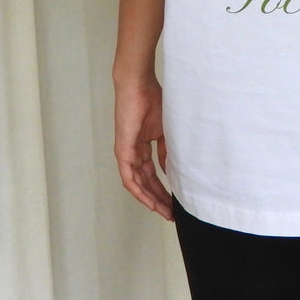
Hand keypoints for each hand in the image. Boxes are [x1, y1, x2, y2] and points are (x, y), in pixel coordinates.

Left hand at [113, 76, 173, 219]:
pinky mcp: (123, 151)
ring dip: (151, 199)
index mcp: (143, 146)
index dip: (163, 189)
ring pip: (138, 184)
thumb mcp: (164, 130)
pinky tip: (150, 202)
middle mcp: (133, 153)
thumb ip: (166, 151)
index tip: (175, 202)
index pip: (152, 174)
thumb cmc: (152, 99)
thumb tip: (170, 169)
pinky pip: (129, 178)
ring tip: (165, 212)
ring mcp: (127, 153)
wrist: (139, 85)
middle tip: (172, 214)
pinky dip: (139, 191)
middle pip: (146, 183)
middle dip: (159, 199)